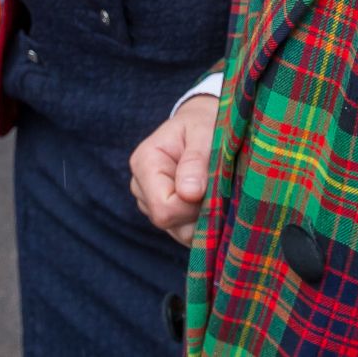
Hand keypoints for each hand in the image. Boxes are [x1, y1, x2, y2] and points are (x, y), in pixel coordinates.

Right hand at [130, 93, 217, 245]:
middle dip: (198, 211)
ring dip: (202, 217)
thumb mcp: (203, 132)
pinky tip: (210, 200)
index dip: (192, 206)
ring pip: (177, 231)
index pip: (163, 207)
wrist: (202, 124)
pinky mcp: (164, 212)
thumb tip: (189, 194)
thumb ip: (196, 160)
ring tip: (214, 190)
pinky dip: (201, 222)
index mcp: (144, 163)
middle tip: (217, 186)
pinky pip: (183, 232)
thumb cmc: (203, 124)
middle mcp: (141, 186)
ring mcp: (150, 202)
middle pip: (168, 221)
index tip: (212, 187)